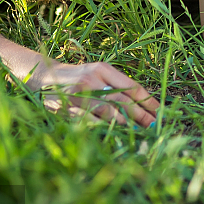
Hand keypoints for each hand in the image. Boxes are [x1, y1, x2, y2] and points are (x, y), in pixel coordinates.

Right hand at [29, 61, 159, 126]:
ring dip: (124, 123)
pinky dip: (103, 128)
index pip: (131, 86)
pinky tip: (113, 134)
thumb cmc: (78, 77)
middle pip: (122, 100)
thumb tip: (145, 106)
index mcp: (102, 69)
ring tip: (138, 132)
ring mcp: (78, 94)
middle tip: (153, 127)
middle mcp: (91, 79)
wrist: (44, 77)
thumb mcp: (98, 73)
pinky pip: (89, 121)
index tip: (160, 113)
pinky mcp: (67, 108)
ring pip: (107, 111)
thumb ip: (117, 85)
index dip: (147, 101)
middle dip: (140, 115)